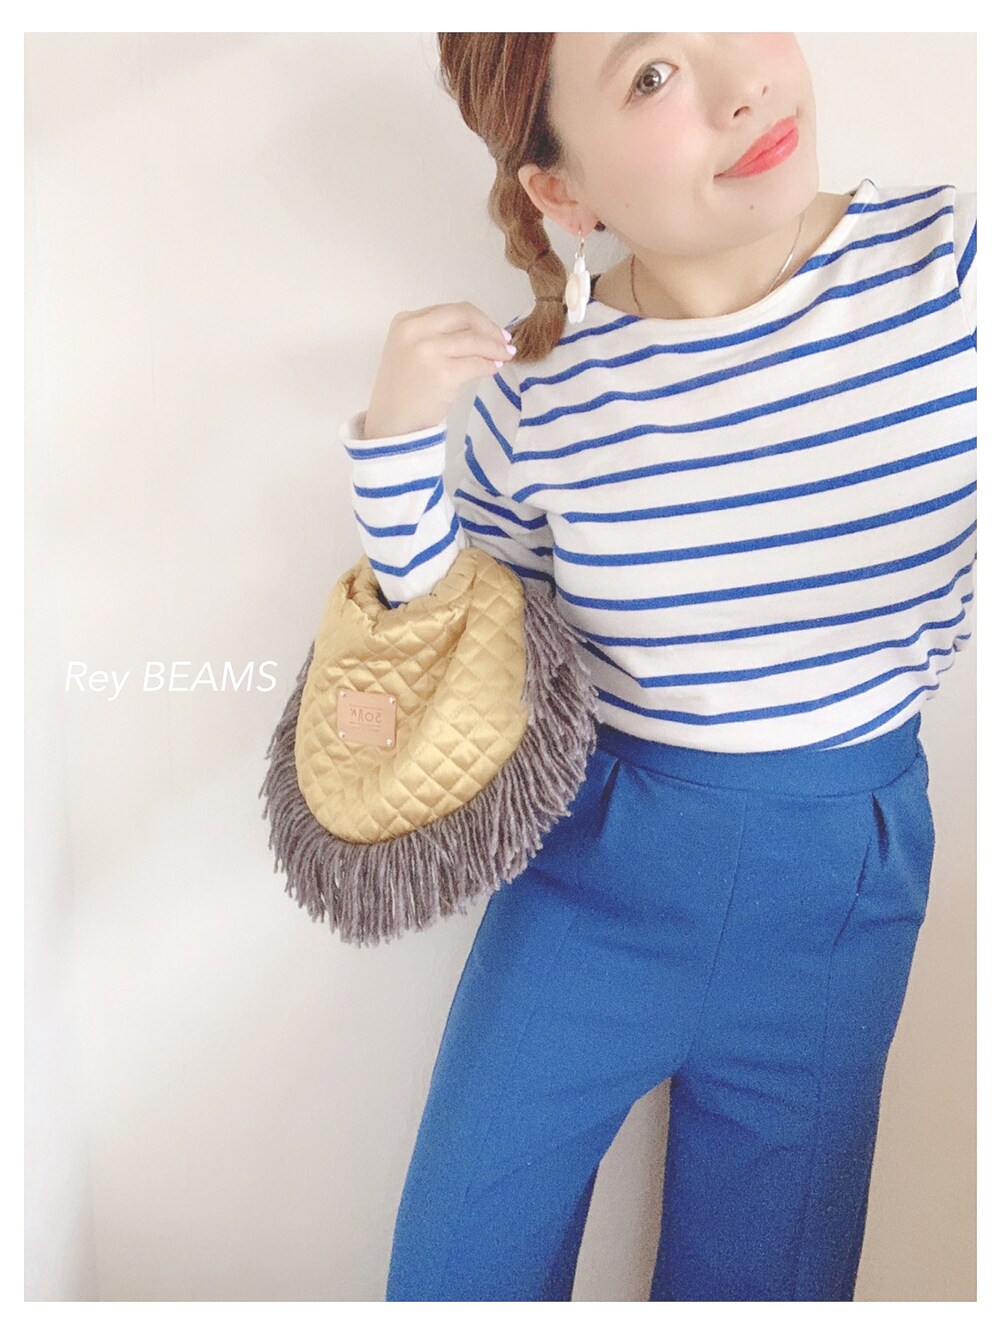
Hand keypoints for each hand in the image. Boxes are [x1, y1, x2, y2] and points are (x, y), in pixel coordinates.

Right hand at [362, 302, 516, 439]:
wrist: (391, 424)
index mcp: (406, 321)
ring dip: (496, 348)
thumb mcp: (409, 351)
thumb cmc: (402, 392)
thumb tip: (479, 333)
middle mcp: (415, 330)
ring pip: (475, 340)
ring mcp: (428, 351)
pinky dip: (489, 366)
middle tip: (505, 341)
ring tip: (506, 356)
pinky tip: (493, 370)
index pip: (451, 311)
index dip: (477, 319)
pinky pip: (477, 363)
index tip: (491, 330)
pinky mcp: (443, 373)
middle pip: (465, 316)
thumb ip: (435, 336)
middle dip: (490, 328)